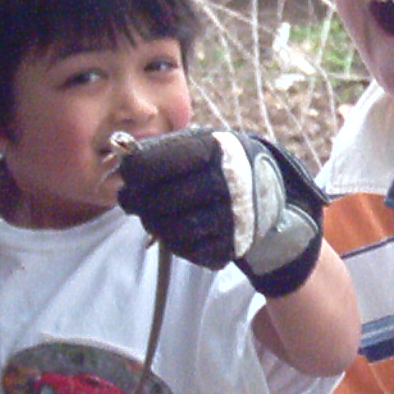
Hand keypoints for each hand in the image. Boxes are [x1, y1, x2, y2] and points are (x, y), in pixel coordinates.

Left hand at [115, 128, 324, 296]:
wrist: (272, 195)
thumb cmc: (224, 164)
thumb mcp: (202, 142)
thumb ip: (162, 149)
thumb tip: (121, 158)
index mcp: (213, 148)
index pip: (151, 164)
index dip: (132, 171)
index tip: (128, 174)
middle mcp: (225, 182)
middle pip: (158, 200)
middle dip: (137, 202)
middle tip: (131, 200)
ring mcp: (231, 217)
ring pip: (170, 230)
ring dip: (153, 225)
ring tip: (152, 216)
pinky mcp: (232, 244)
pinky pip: (188, 251)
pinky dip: (174, 243)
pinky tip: (176, 231)